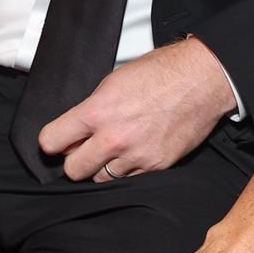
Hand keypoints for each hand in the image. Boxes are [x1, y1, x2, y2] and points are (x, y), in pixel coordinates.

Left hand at [34, 37, 235, 180]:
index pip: (52, 141)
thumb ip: (91, 108)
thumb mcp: (113, 82)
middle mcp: (113, 138)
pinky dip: (127, 170)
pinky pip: (129, 179)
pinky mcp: (155, 166)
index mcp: (97, 112)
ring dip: (102, 166)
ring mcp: (135, 155)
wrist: (201, 80)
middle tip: (83, 150)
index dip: (51, 142)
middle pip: (73, 170)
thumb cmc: (161, 73)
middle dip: (75, 160)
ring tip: (113, 150)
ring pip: (101, 178)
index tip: (56, 142)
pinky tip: (134, 151)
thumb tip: (76, 129)